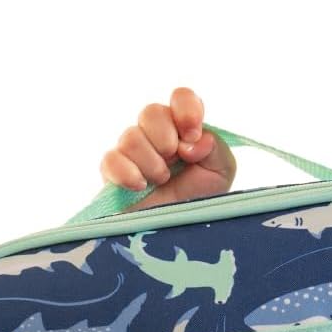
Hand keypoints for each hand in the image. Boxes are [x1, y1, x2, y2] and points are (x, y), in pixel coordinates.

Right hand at [99, 87, 236, 210]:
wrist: (181, 234)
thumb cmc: (201, 199)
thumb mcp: (221, 172)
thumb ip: (215, 148)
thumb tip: (195, 139)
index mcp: (183, 129)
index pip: (181, 97)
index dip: (186, 109)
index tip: (192, 134)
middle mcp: (155, 135)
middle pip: (151, 112)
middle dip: (165, 137)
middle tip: (174, 161)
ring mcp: (132, 153)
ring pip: (131, 137)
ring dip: (151, 162)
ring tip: (161, 181)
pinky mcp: (112, 174)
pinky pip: (110, 160)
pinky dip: (126, 172)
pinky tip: (140, 186)